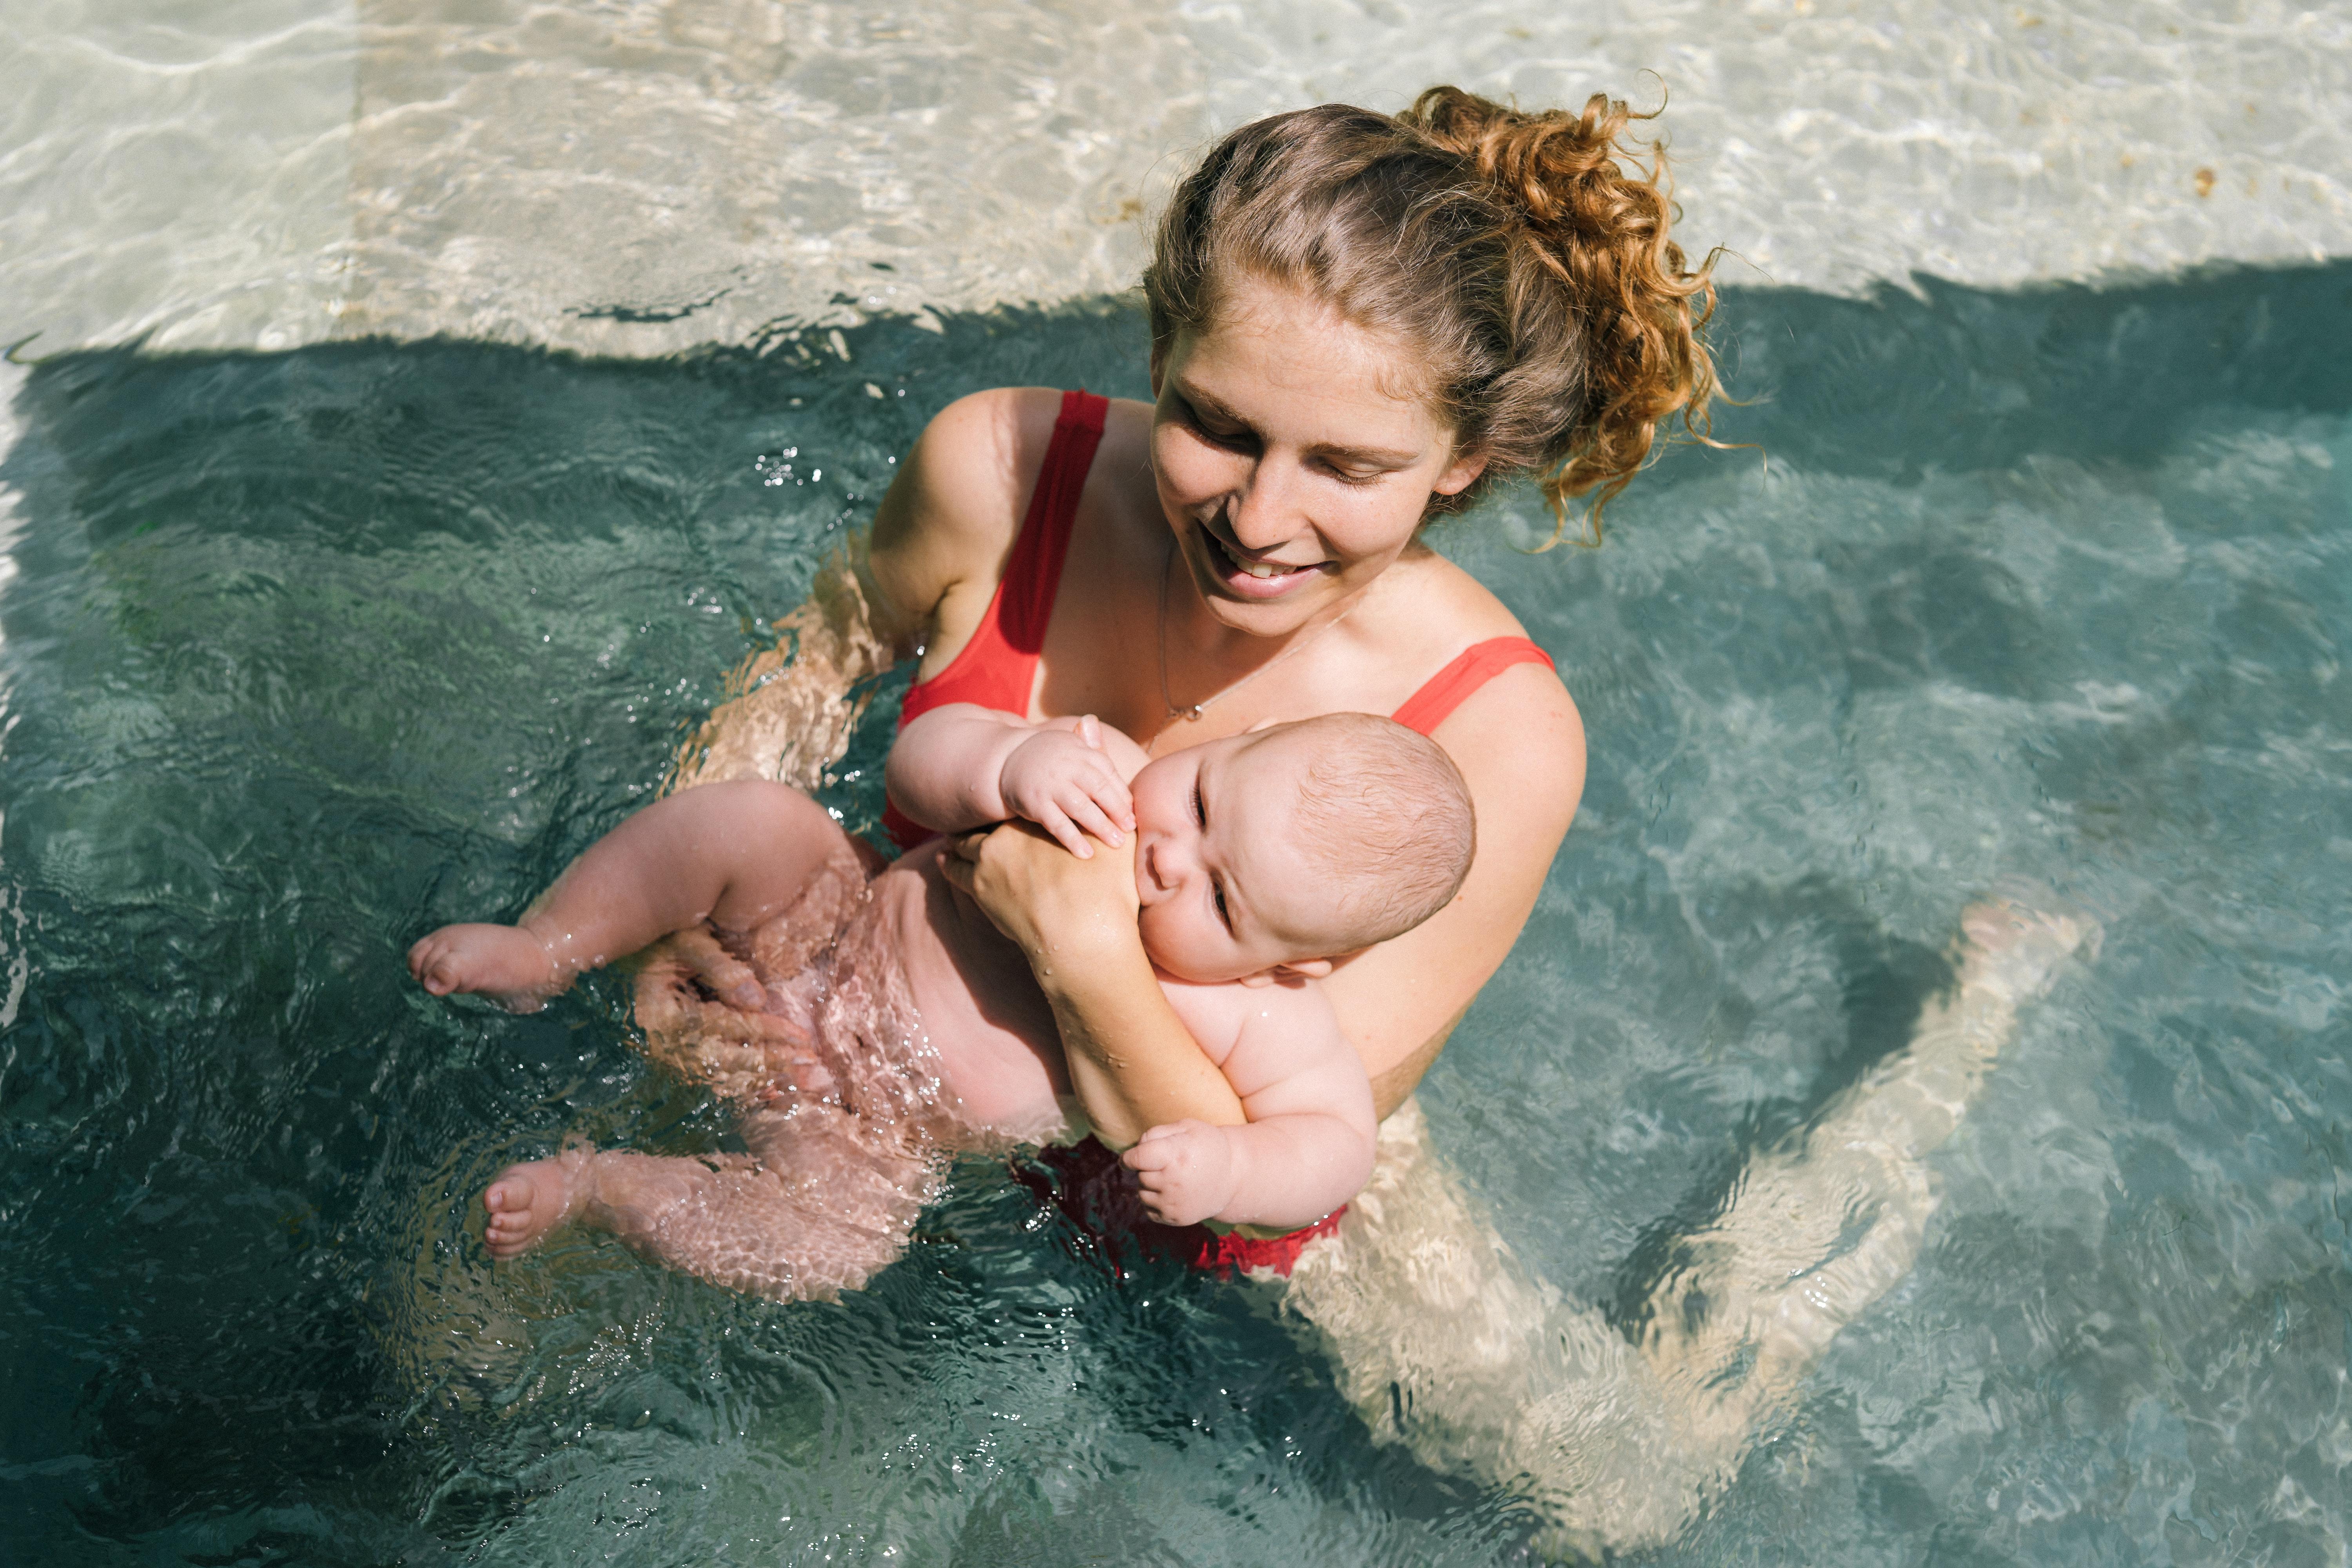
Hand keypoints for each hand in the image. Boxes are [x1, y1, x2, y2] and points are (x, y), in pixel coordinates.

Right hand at [631, 929, 815, 1106]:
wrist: (640, 955)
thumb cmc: (666, 940)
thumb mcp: (691, 942)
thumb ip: (721, 968)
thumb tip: (756, 1000)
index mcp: (664, 1013)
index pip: (724, 1026)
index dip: (766, 1031)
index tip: (801, 1036)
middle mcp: (664, 1042)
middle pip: (723, 1060)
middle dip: (769, 1062)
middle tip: (807, 1062)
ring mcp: (670, 1055)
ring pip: (720, 1077)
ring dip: (761, 1080)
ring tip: (799, 1079)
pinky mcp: (678, 1060)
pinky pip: (714, 1080)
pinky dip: (744, 1088)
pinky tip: (773, 1093)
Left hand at [940, 818, 1141, 966]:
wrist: (1085, 936)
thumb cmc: (1108, 890)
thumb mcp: (1120, 841)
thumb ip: (1111, 804)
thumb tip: (1102, 752)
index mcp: (1041, 819)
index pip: (1021, 808)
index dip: (1017, 810)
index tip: (1014, 810)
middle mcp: (1010, 832)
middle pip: (991, 822)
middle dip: (986, 821)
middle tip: (978, 817)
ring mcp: (989, 860)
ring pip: (966, 842)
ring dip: (960, 839)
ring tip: (954, 838)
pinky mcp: (978, 888)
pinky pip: (953, 870)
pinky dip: (948, 862)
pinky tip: (943, 859)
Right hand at [996, 715, 1134, 857]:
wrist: (1005, 761)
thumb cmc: (1050, 759)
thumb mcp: (1070, 748)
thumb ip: (1093, 747)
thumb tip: (1104, 727)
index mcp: (1078, 751)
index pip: (1107, 771)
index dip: (1122, 792)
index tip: (1133, 811)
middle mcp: (1065, 766)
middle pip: (1098, 787)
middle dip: (1117, 809)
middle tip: (1131, 828)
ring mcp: (1050, 785)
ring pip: (1081, 807)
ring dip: (1101, 826)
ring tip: (1117, 843)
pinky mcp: (1035, 804)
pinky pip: (1057, 824)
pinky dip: (1072, 839)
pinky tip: (1087, 853)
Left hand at [1122, 1120, 1238, 1226]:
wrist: (1233, 1177)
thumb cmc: (1206, 1146)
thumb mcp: (1186, 1127)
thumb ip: (1156, 1133)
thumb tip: (1134, 1149)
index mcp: (1175, 1156)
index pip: (1136, 1158)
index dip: (1128, 1158)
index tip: (1127, 1158)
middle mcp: (1173, 1182)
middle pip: (1140, 1175)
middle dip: (1147, 1169)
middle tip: (1166, 1164)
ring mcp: (1174, 1203)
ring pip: (1142, 1194)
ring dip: (1150, 1185)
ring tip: (1170, 1178)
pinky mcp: (1175, 1218)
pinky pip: (1148, 1210)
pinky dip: (1154, 1201)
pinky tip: (1171, 1192)